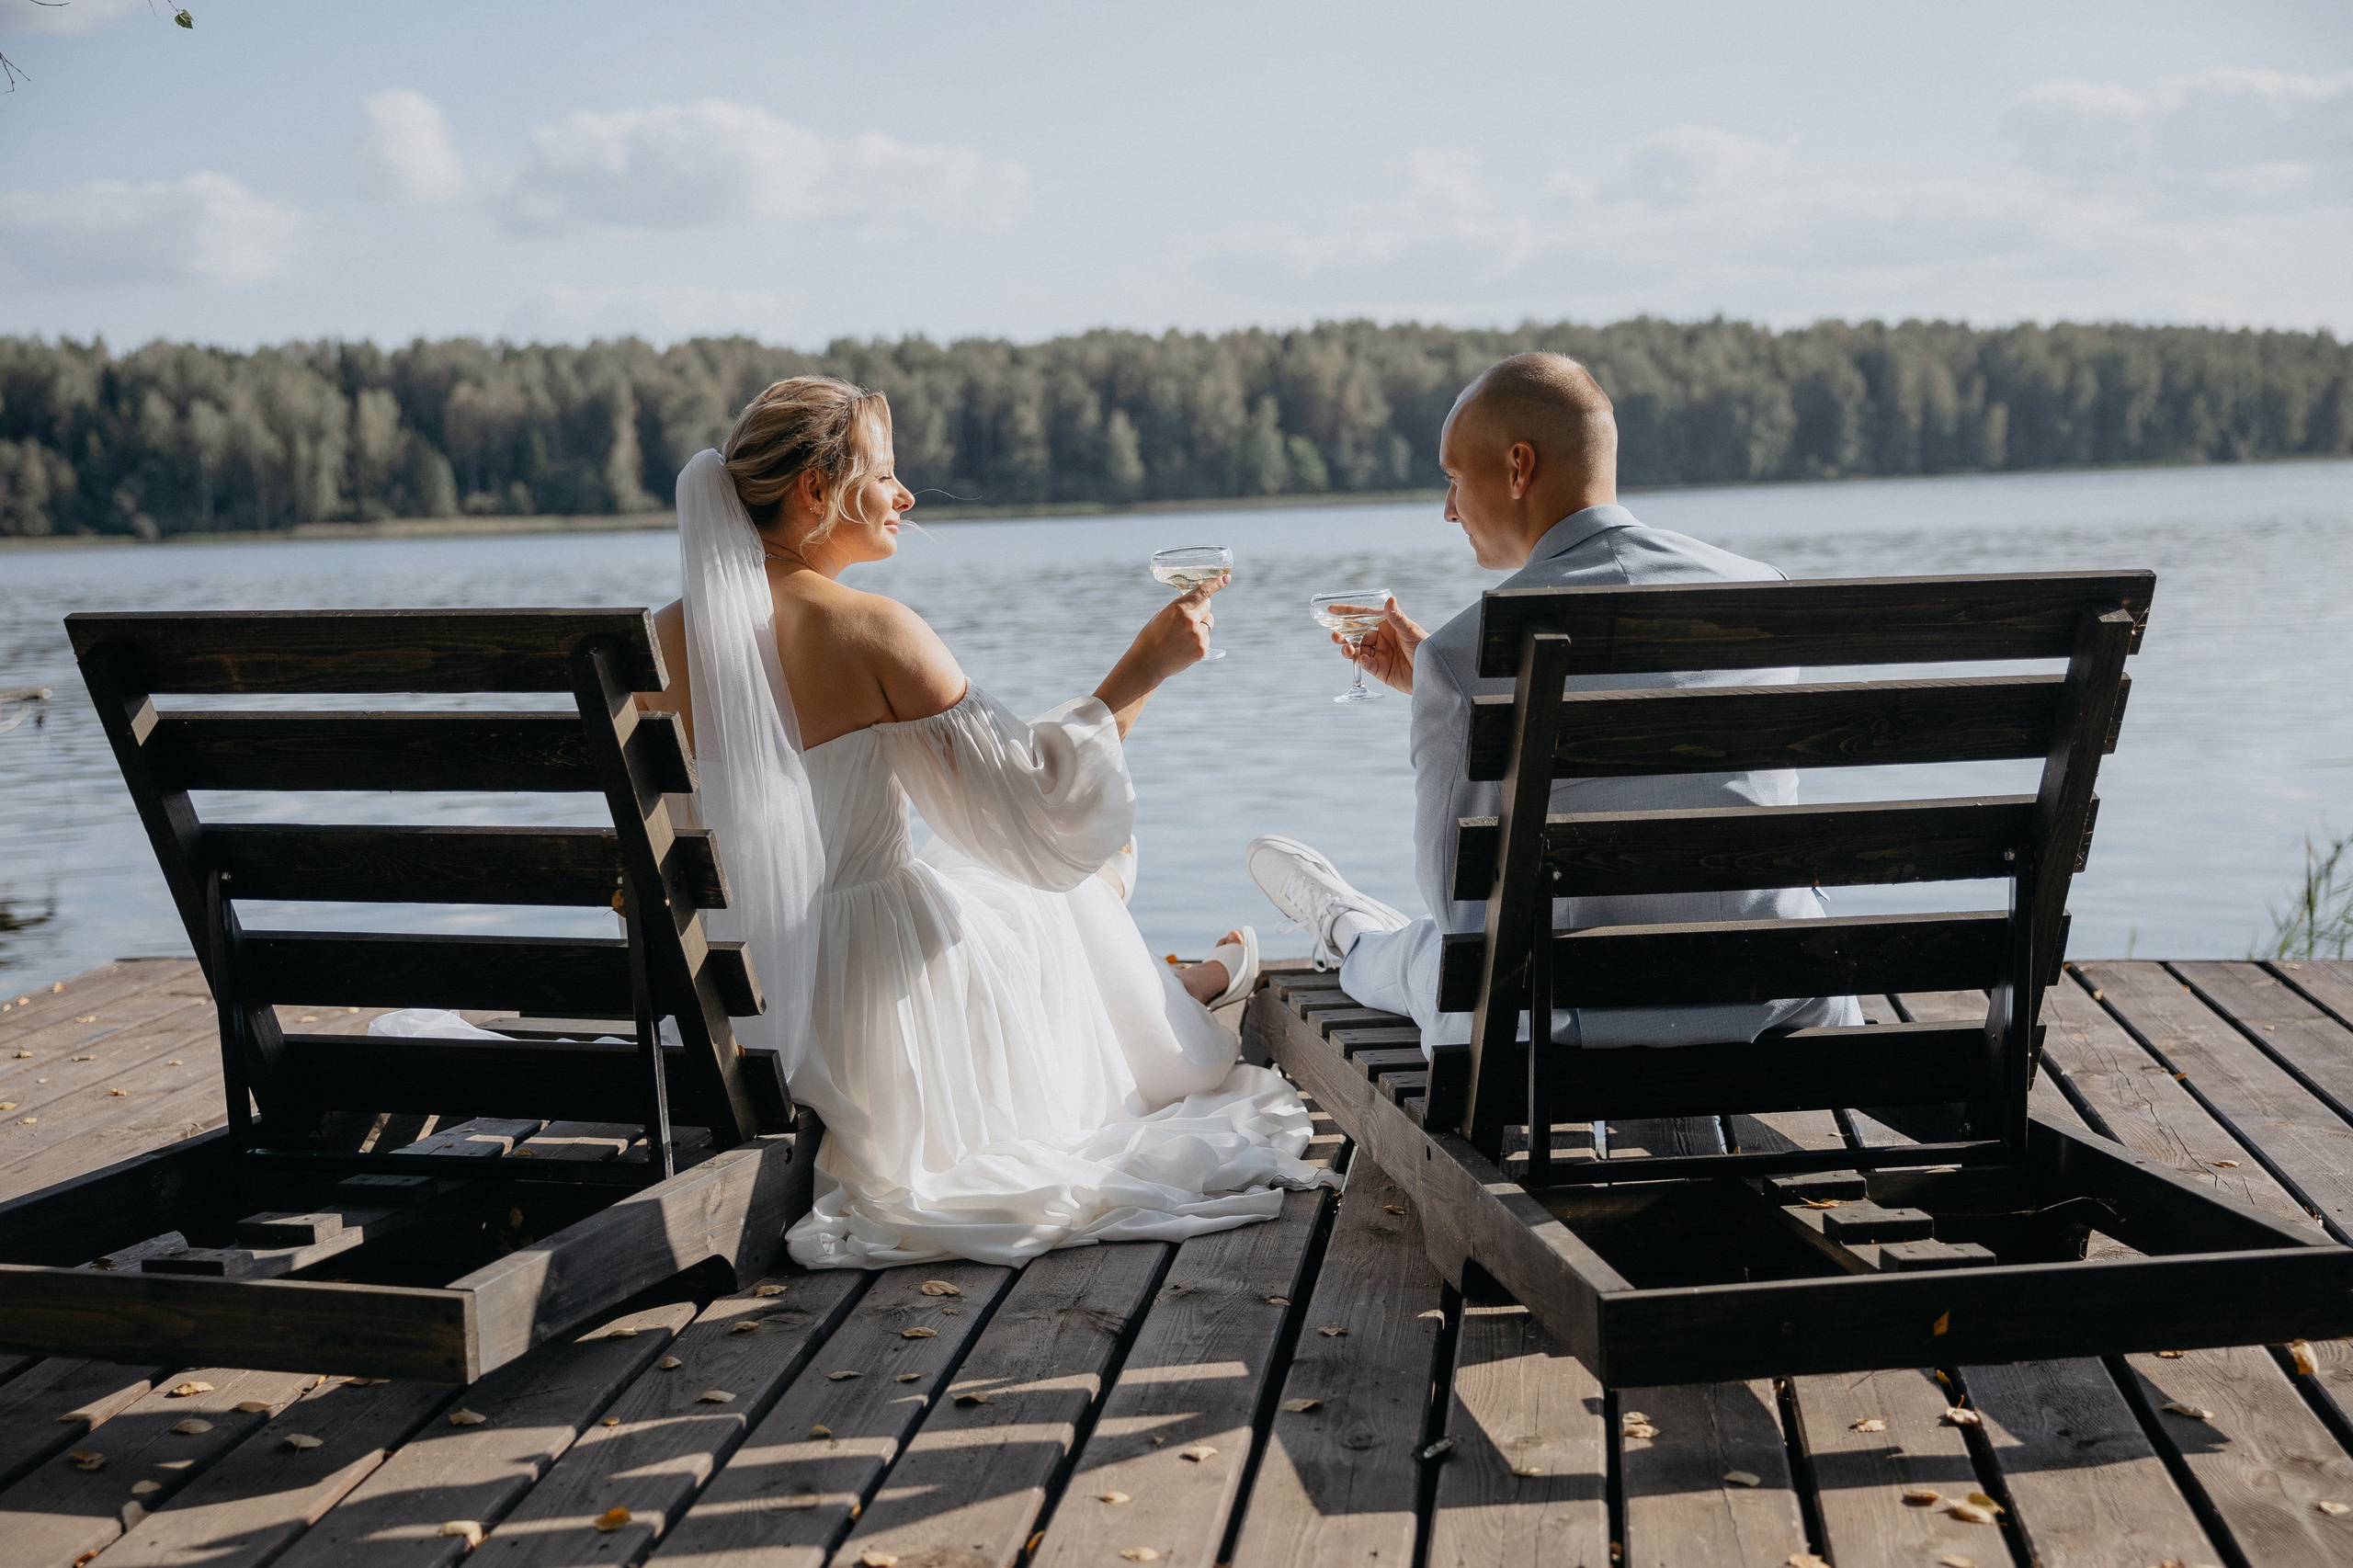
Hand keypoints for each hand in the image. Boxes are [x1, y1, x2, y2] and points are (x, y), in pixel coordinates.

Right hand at [1093, 573, 1227, 734]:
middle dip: (1201, 608)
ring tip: (1183, 635)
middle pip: (1207, 606)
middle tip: (1190, 615)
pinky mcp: (1201, 649)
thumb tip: (1193, 600)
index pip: (1202, 592)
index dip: (1216, 584)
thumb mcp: (1162, 615)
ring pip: (1208, 623)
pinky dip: (1199, 640)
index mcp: (1178, 608)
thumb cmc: (1151, 637)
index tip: (1226, 578)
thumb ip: (1179, 607)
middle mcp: (1190, 620)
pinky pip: (1206, 638)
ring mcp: (1197, 636)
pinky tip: (1184, 646)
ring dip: (1200, 625)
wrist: (1147, 663)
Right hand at [1337, 596, 1425, 694]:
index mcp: (1387, 625)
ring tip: (1347, 649)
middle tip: (1334, 635)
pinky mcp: (1380, 670)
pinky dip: (1362, 662)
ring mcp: (1380, 654)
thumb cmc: (1426, 647)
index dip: (1347, 613)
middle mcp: (1381, 638)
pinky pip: (1366, 665)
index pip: (1364, 616)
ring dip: (1349, 649)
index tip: (1331, 610)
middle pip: (1356, 634)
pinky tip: (1364, 659)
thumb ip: (1397, 618)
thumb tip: (1390, 600)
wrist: (1434, 673)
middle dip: (1343, 634)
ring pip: (1357, 650)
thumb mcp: (1411, 631)